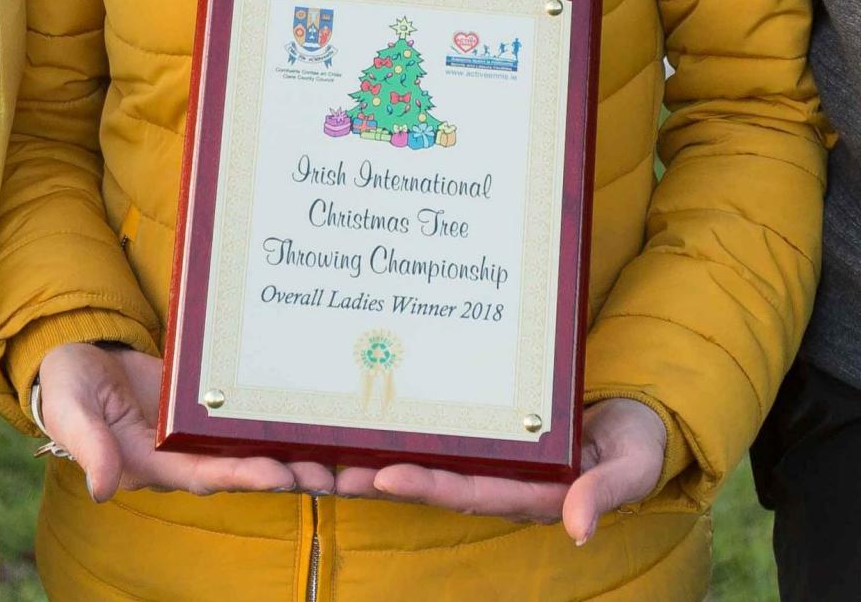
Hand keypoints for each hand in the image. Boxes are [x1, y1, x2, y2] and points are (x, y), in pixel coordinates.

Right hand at [37, 343, 334, 502]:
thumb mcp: (73, 415)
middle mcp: (184, 452)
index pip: (207, 475)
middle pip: (243, 467)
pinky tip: (311, 410)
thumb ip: (91, 448)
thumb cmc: (68, 390)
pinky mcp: (207, 400)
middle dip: (287, 473)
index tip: (282, 475)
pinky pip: (245, 411)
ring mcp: (198, 427)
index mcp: (154, 462)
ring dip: (293, 450)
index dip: (244, 476)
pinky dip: (275, 415)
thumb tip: (104, 489)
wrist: (76, 357)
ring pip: (252, 443)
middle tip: (335, 475)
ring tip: (341, 455)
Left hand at [335, 398, 665, 543]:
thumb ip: (604, 491)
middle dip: (371, 477)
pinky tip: (351, 417)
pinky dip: (389, 429)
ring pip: (416, 458)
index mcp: (528, 491)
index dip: (424, 485)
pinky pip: (429, 431)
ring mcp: (485, 454)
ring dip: (364, 456)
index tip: (382, 476)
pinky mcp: (480, 429)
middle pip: (425, 479)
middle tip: (317, 469)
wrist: (635, 416)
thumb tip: (579, 527)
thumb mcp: (630, 464)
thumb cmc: (633, 442)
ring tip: (309, 452)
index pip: (467, 491)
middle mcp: (496, 477)